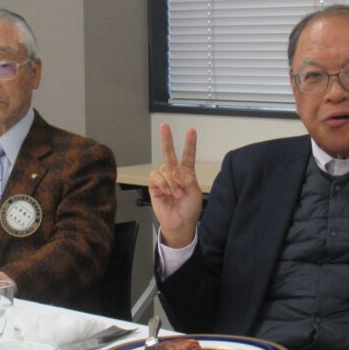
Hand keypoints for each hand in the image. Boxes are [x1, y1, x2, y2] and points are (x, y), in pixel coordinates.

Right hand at [148, 122, 202, 247]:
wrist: (180, 224)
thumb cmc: (190, 209)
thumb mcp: (194, 193)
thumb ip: (187, 179)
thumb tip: (175, 171)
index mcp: (187, 173)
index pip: (188, 155)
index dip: (190, 143)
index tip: (191, 130)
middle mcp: (174, 173)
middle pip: (169, 153)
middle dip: (167, 139)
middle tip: (164, 125)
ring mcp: (163, 179)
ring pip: (164, 169)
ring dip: (172, 182)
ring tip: (176, 194)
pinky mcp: (154, 186)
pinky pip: (155, 177)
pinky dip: (162, 184)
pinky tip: (167, 192)